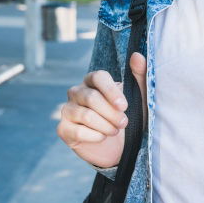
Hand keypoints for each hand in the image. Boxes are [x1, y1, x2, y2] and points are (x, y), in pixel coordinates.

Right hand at [57, 52, 147, 168]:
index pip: (98, 77)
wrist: (118, 146)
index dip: (111, 91)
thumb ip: (140, 75)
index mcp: (93, 80)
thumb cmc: (127, 116)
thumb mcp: (139, 98)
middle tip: (124, 123)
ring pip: (86, 116)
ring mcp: (67, 109)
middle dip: (111, 114)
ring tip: (115, 131)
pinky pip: (78, 132)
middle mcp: (76, 91)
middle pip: (91, 98)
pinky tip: (102, 137)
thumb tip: (137, 56)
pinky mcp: (63, 129)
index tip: (124, 106)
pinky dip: (95, 137)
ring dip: (106, 126)